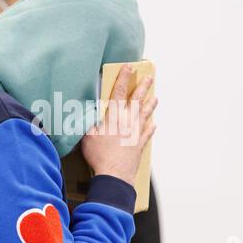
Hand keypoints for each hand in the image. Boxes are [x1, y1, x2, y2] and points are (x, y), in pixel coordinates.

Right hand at [82, 64, 157, 185]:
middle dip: (143, 87)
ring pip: (145, 114)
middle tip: (149, 77)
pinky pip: (147, 133)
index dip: (123, 77)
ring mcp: (136, 133)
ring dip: (150, 105)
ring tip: (155, 97)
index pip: (119, 91)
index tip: (128, 67)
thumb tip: (88, 110)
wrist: (114, 175)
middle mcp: (128, 122)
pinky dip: (151, 127)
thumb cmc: (99, 155)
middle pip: (137, 100)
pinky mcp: (140, 145)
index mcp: (114, 116)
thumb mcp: (87, 135)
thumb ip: (89, 121)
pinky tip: (153, 124)